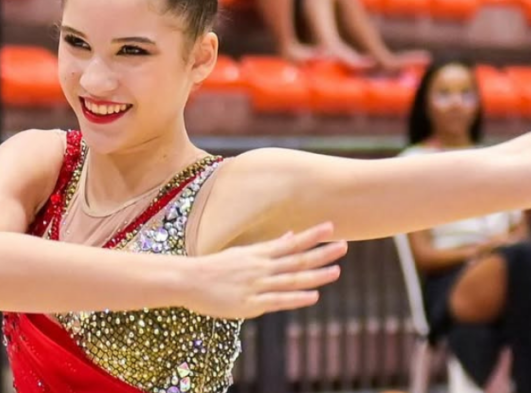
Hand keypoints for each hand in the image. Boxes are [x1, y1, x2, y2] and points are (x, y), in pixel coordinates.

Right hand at [182, 223, 346, 318]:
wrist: (187, 281)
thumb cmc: (215, 267)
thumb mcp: (243, 252)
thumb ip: (269, 246)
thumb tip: (291, 235)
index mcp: (259, 254)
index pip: (291, 243)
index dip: (311, 235)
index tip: (330, 227)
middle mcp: (261, 267)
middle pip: (296, 259)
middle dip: (321, 253)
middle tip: (343, 246)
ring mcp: (256, 285)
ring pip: (291, 279)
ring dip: (315, 275)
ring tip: (335, 271)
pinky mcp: (250, 304)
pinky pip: (277, 301)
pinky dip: (296, 298)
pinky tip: (312, 296)